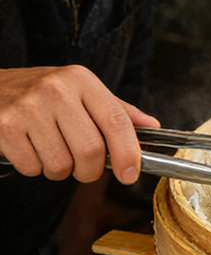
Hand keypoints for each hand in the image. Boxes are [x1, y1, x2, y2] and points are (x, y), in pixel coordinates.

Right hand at [0, 65, 159, 183]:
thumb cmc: (42, 93)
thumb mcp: (82, 92)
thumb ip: (117, 112)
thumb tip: (153, 128)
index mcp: (82, 80)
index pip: (116, 122)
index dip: (129, 153)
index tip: (130, 174)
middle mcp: (56, 90)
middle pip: (91, 151)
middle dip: (90, 170)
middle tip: (83, 167)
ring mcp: (28, 108)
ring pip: (61, 165)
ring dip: (61, 170)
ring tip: (52, 150)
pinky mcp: (5, 126)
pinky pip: (33, 167)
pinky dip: (35, 168)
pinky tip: (30, 148)